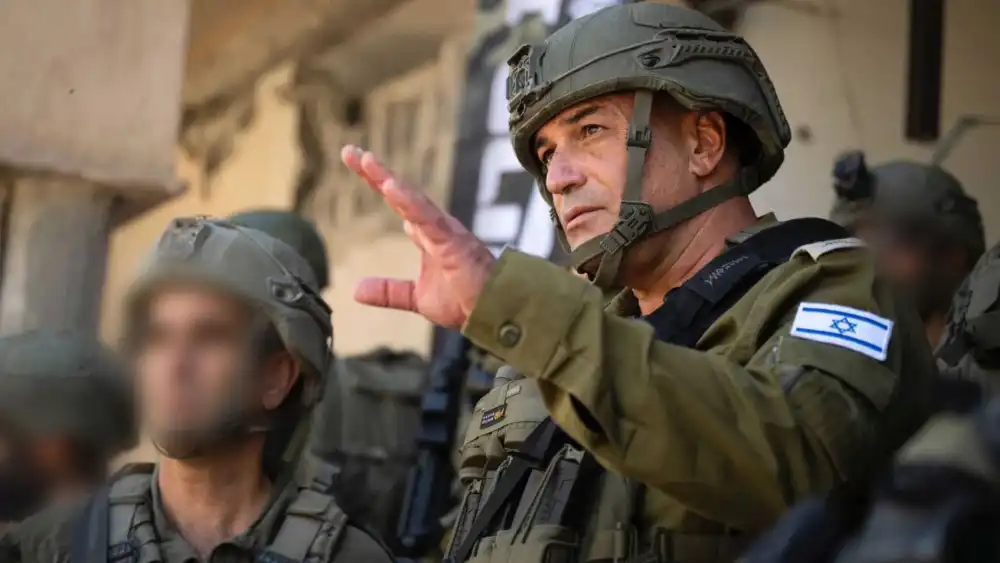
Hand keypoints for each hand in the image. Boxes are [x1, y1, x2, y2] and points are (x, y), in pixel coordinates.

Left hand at [341, 145, 496, 329]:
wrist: (495, 313)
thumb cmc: (466, 301)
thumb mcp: (417, 297)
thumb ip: (389, 291)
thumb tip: (355, 290)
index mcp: (427, 234)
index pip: (398, 202)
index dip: (377, 182)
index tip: (356, 160)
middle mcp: (435, 226)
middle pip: (401, 192)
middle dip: (376, 172)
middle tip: (350, 151)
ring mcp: (445, 231)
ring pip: (412, 198)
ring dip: (388, 178)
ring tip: (364, 160)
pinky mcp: (453, 240)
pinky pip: (427, 217)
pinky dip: (409, 201)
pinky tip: (390, 186)